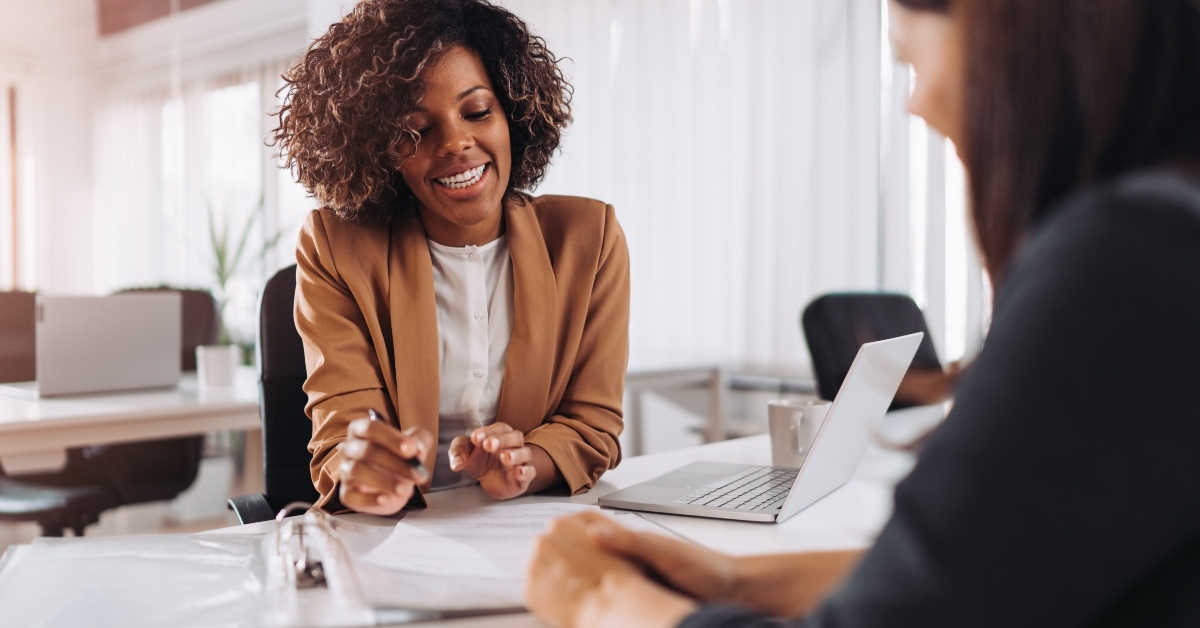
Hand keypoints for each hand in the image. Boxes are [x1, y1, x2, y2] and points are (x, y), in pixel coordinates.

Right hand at [337, 418, 432, 514]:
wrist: (396, 486)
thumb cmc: (400, 459)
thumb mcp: (415, 445)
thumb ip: (419, 440)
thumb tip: (417, 448)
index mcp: (362, 430)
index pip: (371, 427)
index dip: (391, 438)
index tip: (412, 450)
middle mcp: (349, 448)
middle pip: (366, 450)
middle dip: (395, 463)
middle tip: (417, 473)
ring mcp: (345, 471)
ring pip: (357, 471)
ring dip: (384, 481)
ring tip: (405, 489)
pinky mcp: (346, 493)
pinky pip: (351, 496)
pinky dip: (369, 499)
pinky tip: (386, 499)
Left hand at [449, 422, 537, 499]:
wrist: (489, 481)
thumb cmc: (479, 461)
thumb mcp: (464, 453)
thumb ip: (458, 453)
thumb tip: (456, 464)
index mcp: (499, 435)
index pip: (499, 428)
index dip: (488, 431)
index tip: (475, 438)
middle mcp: (512, 446)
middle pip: (515, 436)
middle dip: (502, 439)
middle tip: (489, 444)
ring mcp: (520, 461)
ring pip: (525, 453)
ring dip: (516, 454)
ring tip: (505, 457)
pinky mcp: (523, 478)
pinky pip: (530, 472)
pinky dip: (526, 471)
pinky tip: (518, 472)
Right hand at [526, 514, 696, 627]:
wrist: (736, 591)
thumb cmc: (707, 568)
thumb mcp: (664, 553)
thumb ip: (630, 542)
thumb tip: (593, 531)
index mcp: (636, 541)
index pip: (596, 526)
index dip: (572, 526)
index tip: (547, 529)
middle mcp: (635, 556)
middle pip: (593, 552)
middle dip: (569, 554)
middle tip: (541, 558)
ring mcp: (640, 576)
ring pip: (602, 573)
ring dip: (582, 575)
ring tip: (556, 580)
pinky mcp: (647, 595)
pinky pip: (616, 593)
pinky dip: (600, 596)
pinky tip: (591, 603)